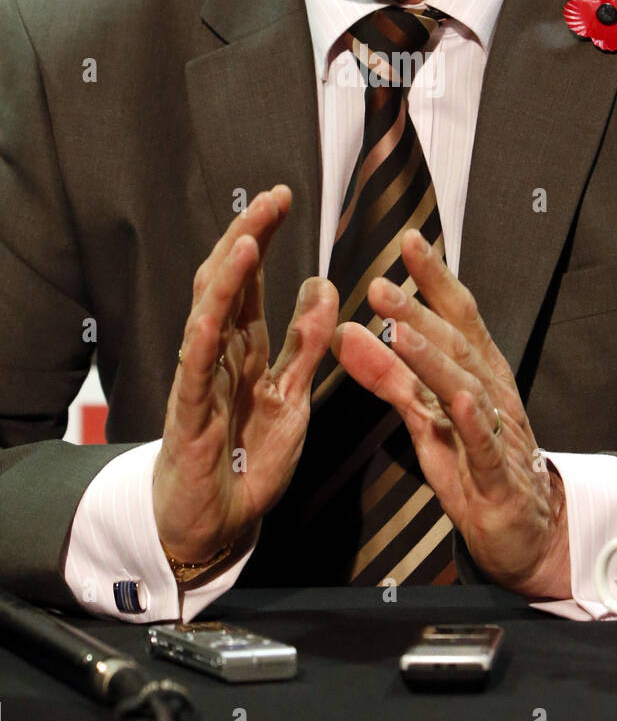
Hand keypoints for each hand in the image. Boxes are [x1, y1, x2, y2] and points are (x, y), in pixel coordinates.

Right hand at [153, 185, 337, 567]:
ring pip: (207, 317)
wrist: (218, 523)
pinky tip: (213, 314)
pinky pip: (193, 374)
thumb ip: (306, 344)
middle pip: (226, 282)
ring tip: (248, 238)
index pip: (249, 279)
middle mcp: (217, 353)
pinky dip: (202, 341)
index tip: (283, 197)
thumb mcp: (293, 395)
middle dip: (246, 237)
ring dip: (226, 279)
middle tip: (271, 199)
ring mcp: (199, 380)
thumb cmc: (248, 459)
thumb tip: (323, 285)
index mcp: (243, 347)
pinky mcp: (189, 416)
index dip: (263, 236)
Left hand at [332, 229, 570, 597]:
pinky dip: (475, 422)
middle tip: (378, 285)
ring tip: (399, 332)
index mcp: (478, 373)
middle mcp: (491, 393)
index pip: (458, 315)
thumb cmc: (474, 464)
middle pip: (455, 344)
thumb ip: (388, 374)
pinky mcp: (498, 479)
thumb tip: (344, 331)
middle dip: (418, 312)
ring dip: (433, 357)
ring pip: (466, 387)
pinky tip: (460, 400)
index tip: (409, 240)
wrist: (526, 532)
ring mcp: (498, 433)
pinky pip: (486, 446)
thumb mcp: (426, 415)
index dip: (435, 277)